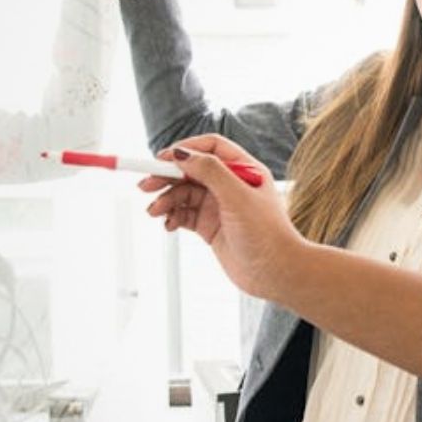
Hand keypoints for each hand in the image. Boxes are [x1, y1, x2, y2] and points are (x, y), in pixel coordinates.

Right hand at [141, 134, 300, 301]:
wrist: (275, 273)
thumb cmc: (267, 234)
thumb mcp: (237, 196)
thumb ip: (210, 171)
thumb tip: (182, 153)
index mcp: (244, 169)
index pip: (210, 148)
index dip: (186, 150)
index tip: (163, 159)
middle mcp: (231, 185)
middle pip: (191, 170)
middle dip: (167, 176)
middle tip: (146, 185)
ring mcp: (219, 206)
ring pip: (184, 193)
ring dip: (166, 200)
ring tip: (155, 211)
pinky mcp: (210, 226)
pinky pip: (184, 214)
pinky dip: (172, 216)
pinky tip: (168, 224)